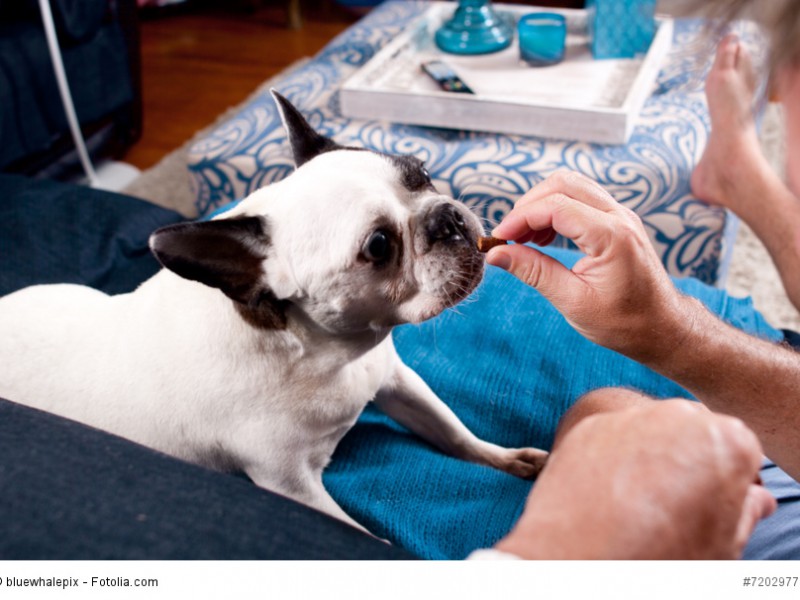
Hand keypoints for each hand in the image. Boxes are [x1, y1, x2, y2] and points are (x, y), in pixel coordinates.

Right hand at [486, 171, 693, 363]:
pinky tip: (544, 238)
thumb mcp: (573, 302)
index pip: (555, 206)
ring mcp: (622, 216)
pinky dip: (556, 210)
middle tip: (509, 236)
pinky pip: (582, 199)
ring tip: (524, 239)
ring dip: (542, 205)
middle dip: (529, 205)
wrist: (663, 328)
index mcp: (612, 236)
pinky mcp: (619, 222)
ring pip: (572, 186)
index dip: (520, 218)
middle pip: (563, 183)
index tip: (498, 239)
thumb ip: (534, 272)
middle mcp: (620, 217)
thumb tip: (496, 254)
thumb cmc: (625, 322)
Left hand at [495, 396, 775, 559]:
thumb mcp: (722, 543)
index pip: (737, 453)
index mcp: (728, 441)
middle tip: (669, 511)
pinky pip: (610, 441)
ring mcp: (630, 415)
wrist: (581, 560)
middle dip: (685, 465)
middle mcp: (679, 414)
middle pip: (692, 436)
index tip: (706, 511)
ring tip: (633, 509)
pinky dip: (609, 462)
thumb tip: (752, 498)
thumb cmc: (661, 557)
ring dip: (645, 461)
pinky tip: (605, 498)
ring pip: (649, 435)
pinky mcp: (588, 424)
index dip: (723, 486)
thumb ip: (743, 510)